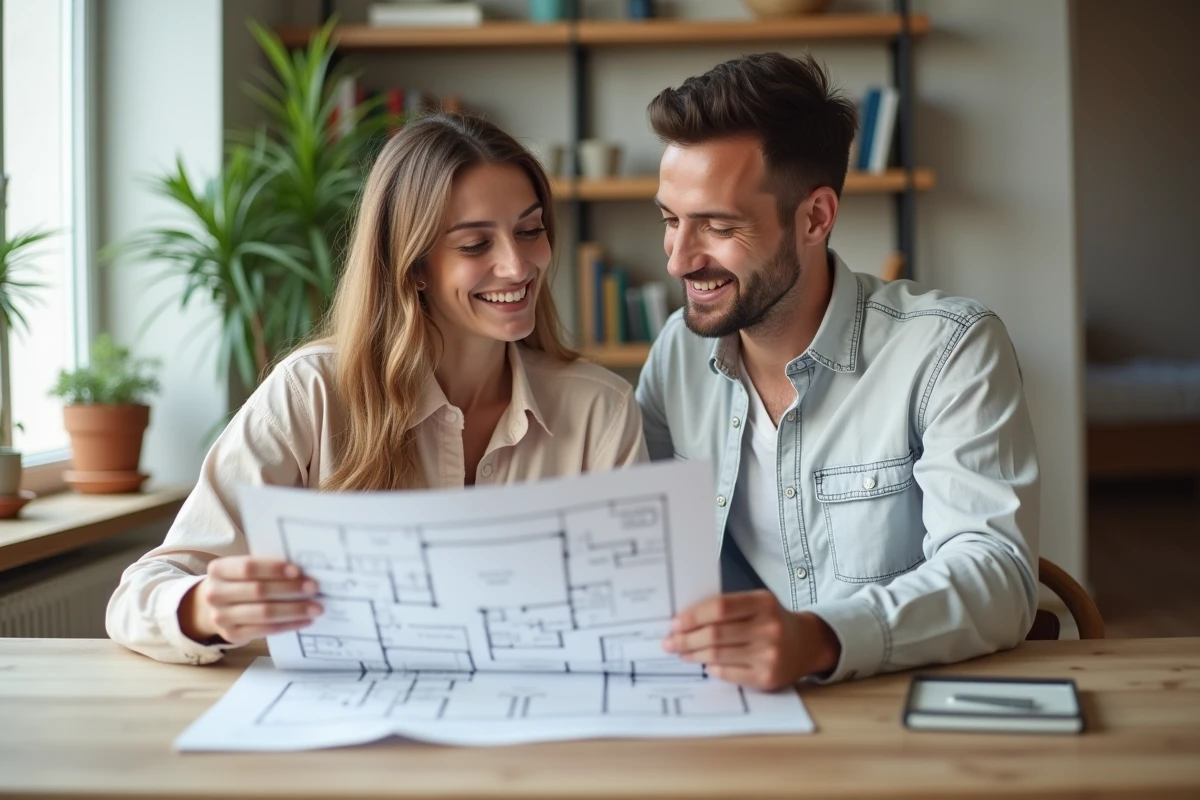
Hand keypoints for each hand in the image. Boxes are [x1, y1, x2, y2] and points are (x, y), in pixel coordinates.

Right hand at [179, 556, 322, 646]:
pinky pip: (265, 630)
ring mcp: (221, 617)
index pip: (248, 567)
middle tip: (314, 588)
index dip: (273, 569)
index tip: (298, 570)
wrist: (213, 608)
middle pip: (258, 591)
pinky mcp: (232, 635)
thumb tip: (304, 570)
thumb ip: (265, 568)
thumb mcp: (241, 570)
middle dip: (290, 589)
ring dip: (294, 610)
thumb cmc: (239, 582)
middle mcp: (215, 594)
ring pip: (263, 613)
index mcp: (218, 570)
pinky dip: (288, 625)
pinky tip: (304, 620)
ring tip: (316, 607)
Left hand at [660, 590, 840, 690]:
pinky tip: (705, 664)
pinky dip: (712, 668)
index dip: (693, 616)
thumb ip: (727, 608)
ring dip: (694, 655)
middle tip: (668, 642)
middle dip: (686, 639)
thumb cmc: (771, 620)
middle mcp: (769, 628)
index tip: (674, 623)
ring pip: (718, 655)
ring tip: (681, 652)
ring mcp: (769, 655)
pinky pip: (729, 674)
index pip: (720, 607)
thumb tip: (684, 620)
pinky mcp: (767, 677)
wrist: (806, 645)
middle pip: (715, 634)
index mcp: (763, 603)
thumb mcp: (756, 604)